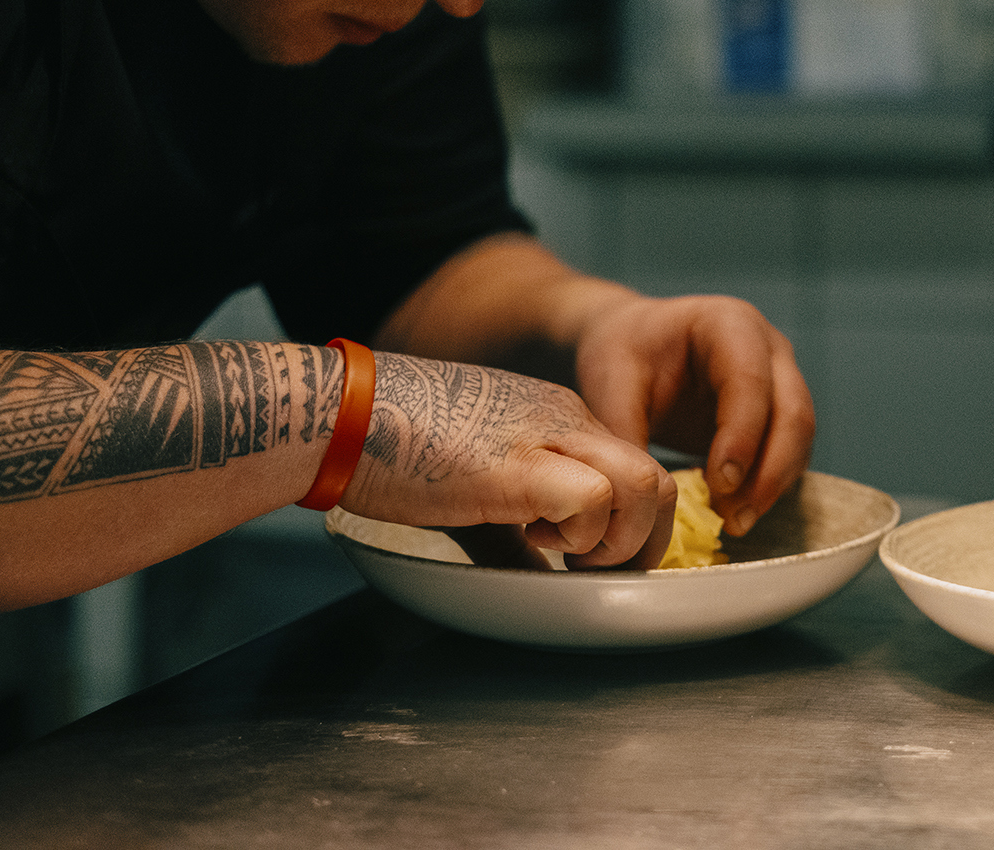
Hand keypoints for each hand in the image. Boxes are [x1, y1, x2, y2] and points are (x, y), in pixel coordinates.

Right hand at [341, 353, 676, 569]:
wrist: (333, 413)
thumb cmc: (388, 446)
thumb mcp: (474, 484)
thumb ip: (516, 528)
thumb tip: (542, 581)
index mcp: (558, 418)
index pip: (638, 467)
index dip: (631, 527)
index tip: (586, 558)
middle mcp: (565, 419)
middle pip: (660, 477)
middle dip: (644, 542)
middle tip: (590, 568)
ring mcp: (547, 437)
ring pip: (646, 483)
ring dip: (619, 541)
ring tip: (563, 556)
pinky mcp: (517, 467)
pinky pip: (593, 498)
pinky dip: (580, 537)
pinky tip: (534, 543)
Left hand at [574, 293, 814, 536]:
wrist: (630, 345)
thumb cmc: (621, 354)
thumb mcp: (610, 385)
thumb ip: (627, 434)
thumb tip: (647, 497)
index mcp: (728, 324)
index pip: (751, 380)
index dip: (742, 436)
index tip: (719, 484)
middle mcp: (767, 348)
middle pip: (793, 411)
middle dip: (770, 470)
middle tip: (736, 518)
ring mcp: (779, 379)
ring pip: (800, 437)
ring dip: (773, 484)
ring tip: (734, 522)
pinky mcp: (777, 412)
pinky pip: (790, 452)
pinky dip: (770, 485)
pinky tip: (736, 511)